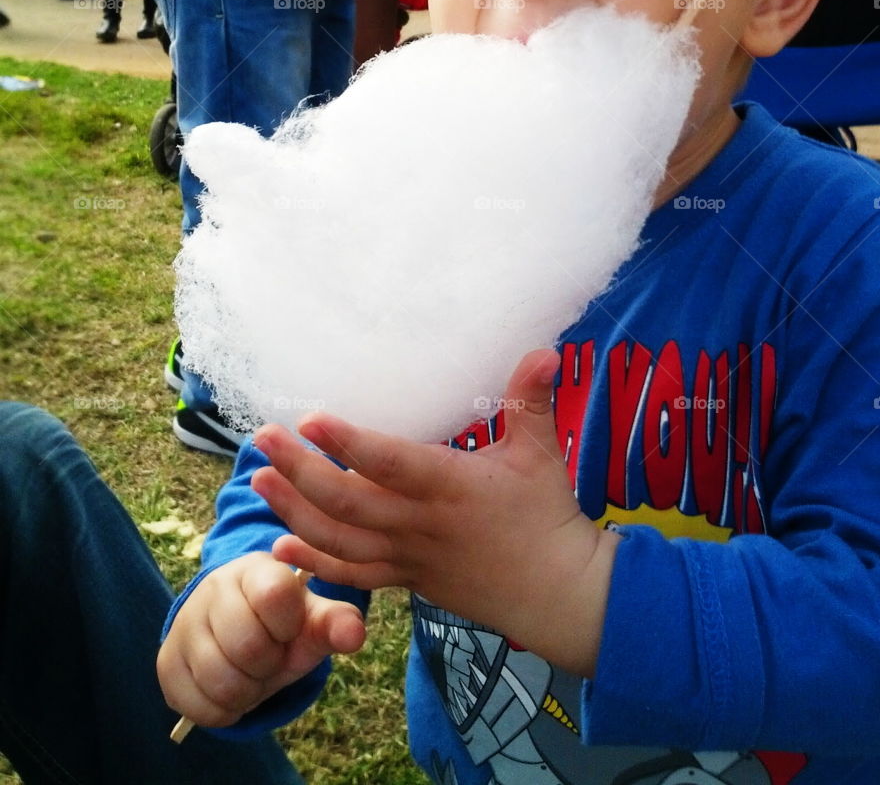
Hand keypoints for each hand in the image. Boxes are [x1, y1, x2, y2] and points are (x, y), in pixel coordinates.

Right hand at [157, 552, 364, 727]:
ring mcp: (186, 624)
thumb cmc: (283, 623)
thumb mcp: (311, 620)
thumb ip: (334, 623)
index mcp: (256, 569)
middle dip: (268, 664)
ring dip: (246, 691)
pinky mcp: (167, 661)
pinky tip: (230, 688)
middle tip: (269, 656)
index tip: (288, 628)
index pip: (275, 595)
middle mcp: (214, 588)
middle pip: (247, 645)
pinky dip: (222, 710)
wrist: (239, 630)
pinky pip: (198, 704)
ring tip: (251, 673)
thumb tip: (354, 634)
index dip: (288, 626)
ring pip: (220, 679)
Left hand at [251, 350, 618, 676]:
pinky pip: (352, 574)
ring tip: (259, 479)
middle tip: (261, 439)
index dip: (347, 442)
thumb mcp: (541, 453)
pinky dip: (314, 561)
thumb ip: (531, 400)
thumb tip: (545, 351)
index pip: (389, 463)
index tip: (309, 419)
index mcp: (448, 486)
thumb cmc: (546, 516)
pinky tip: (280, 543)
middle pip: (347, 501)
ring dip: (294, 510)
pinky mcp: (405, 579)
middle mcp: (418, 523)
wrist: (555, 593)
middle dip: (299, 470)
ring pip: (339, 539)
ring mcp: (407, 556)